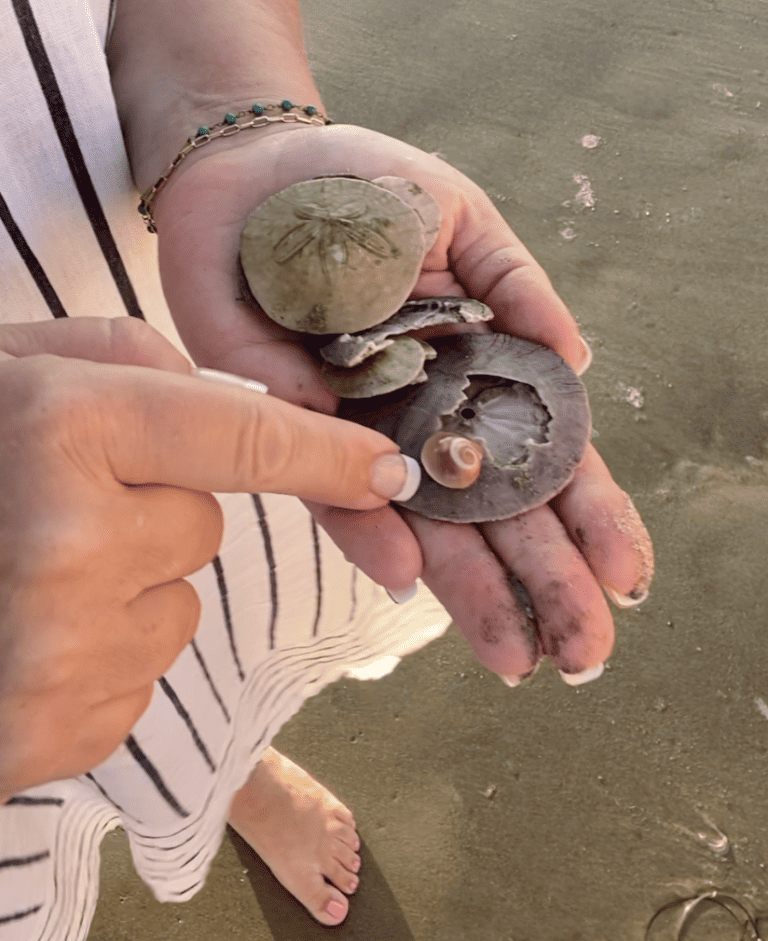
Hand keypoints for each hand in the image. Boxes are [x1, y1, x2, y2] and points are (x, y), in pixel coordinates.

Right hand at [0, 316, 414, 799]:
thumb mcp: (3, 370)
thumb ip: (121, 362)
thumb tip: (235, 405)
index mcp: (61, 432)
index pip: (241, 438)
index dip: (325, 454)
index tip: (390, 472)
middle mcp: (74, 546)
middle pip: (201, 526)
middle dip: (150, 512)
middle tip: (48, 510)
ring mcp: (67, 654)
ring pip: (173, 603)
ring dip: (121, 587)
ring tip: (20, 575)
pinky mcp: (64, 730)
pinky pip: (136, 670)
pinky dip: (97, 651)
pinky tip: (18, 634)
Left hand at [152, 123, 653, 683]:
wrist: (253, 170)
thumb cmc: (363, 185)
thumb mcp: (459, 216)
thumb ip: (517, 286)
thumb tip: (581, 361)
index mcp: (475, 371)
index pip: (544, 456)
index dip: (587, 516)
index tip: (625, 578)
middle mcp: (422, 414)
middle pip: (494, 510)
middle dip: (544, 582)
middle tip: (585, 656)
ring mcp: (356, 427)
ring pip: (423, 522)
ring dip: (471, 589)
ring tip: (516, 658)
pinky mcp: (284, 422)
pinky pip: (326, 486)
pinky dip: (366, 530)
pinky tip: (409, 577)